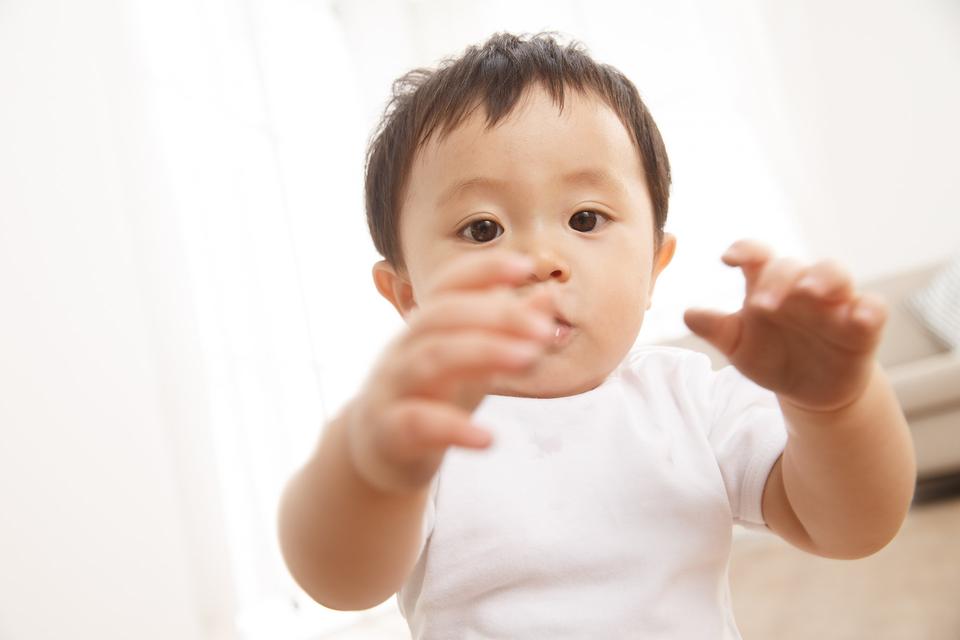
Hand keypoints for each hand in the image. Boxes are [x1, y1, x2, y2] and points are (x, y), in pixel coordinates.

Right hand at [344, 251, 557, 493]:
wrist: (378, 454)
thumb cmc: (431, 399)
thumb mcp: (472, 363)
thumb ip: (506, 332)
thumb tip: (548, 294)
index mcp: (425, 327)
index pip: (448, 286)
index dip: (483, 270)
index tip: (526, 266)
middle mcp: (405, 348)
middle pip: (442, 316)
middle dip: (496, 316)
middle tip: (543, 331)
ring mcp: (392, 387)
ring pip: (430, 359)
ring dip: (482, 353)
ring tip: (528, 358)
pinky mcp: (388, 430)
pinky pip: (418, 423)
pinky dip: (454, 428)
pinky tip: (488, 438)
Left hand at [683, 239, 887, 412]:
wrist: (807, 390)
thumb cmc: (770, 356)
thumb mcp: (739, 346)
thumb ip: (716, 329)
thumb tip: (688, 314)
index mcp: (767, 285)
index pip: (756, 256)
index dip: (745, 251)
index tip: (728, 259)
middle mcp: (800, 287)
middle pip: (792, 266)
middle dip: (778, 279)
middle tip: (762, 304)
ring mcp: (833, 303)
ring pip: (835, 273)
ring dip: (824, 278)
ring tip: (811, 291)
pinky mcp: (863, 326)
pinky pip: (872, 308)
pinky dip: (868, 309)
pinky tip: (859, 315)